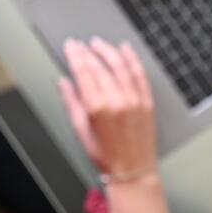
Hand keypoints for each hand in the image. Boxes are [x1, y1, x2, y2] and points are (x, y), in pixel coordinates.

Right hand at [59, 38, 156, 177]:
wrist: (133, 170)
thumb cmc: (106, 155)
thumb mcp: (81, 131)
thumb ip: (72, 103)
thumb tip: (64, 82)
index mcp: (98, 108)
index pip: (84, 73)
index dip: (75, 56)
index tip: (71, 46)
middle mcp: (118, 101)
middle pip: (100, 67)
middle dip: (88, 52)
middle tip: (80, 44)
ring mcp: (135, 100)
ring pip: (120, 65)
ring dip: (108, 50)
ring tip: (98, 43)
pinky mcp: (147, 101)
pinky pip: (140, 74)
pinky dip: (133, 59)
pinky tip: (126, 49)